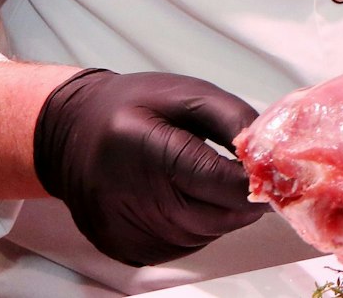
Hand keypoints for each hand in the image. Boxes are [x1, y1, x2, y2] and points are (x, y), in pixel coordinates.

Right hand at [33, 69, 267, 266]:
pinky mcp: (124, 248)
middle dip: (243, 199)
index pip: (218, 181)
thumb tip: (266, 151)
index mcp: (144, 146)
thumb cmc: (131, 108)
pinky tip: (183, 199)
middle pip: (216, 216)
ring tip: (205, 181)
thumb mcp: (186, 94)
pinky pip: (184, 247)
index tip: (271, 171)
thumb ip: (232, 117)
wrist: (71, 134)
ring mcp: (123, 228)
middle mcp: (128, 195)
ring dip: (220, 214)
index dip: (254, 181)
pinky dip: (197, 227)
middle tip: (246, 176)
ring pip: (205, 235)